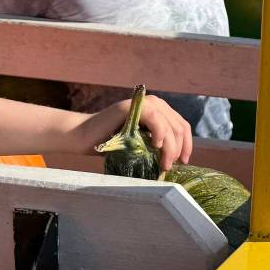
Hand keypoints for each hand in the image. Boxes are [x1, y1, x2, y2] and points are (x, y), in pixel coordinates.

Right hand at [78, 94, 192, 170]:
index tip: (184, 161)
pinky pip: (154, 119)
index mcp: (160, 110)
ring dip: (170, 147)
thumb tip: (177, 161)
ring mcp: (144, 103)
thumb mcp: (141, 144)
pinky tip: (156, 146)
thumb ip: (157, 144)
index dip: (187, 144)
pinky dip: (160, 133)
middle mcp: (155, 103)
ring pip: (170, 125)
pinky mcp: (131, 107)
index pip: (182, 126)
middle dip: (179, 149)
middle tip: (170, 166)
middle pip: (179, 127)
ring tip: (164, 163)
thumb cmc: (111, 143)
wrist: (82, 137)